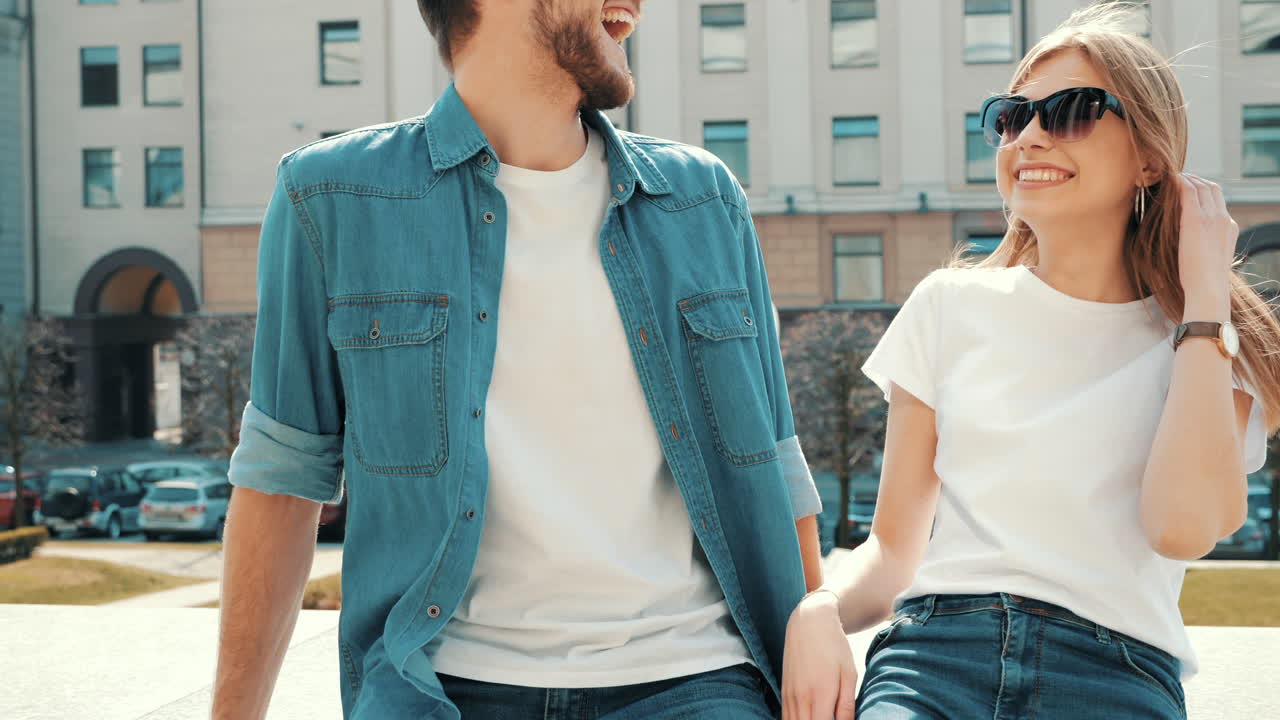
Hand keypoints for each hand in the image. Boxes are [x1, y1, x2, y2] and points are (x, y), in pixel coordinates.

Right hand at [782, 592, 857, 719]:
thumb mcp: (849, 674)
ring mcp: (790, 695)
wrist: (809, 623)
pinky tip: (808, 718)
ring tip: (820, 717)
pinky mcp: (784, 691)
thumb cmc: (834, 647)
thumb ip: (847, 706)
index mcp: (821, 694)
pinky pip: (786, 717)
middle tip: (830, 719)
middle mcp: (801, 698)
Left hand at [1176, 174, 1236, 319]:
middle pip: (1212, 188)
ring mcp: (1212, 217)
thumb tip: (1190, 248)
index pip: (1219, 200)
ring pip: (1202, 186)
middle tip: (1178, 178)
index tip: (1188, 189)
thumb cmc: (1202, 282)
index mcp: (1229, 227)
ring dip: (1187, 179)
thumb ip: (1204, 247)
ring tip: (1171, 177)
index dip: (1204, 190)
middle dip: (1196, 180)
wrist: (1208, 288)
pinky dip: (1180, 183)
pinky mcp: (1196, 219)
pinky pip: (1189, 191)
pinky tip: (1169, 180)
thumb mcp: (1209, 260)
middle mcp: (1224, 219)